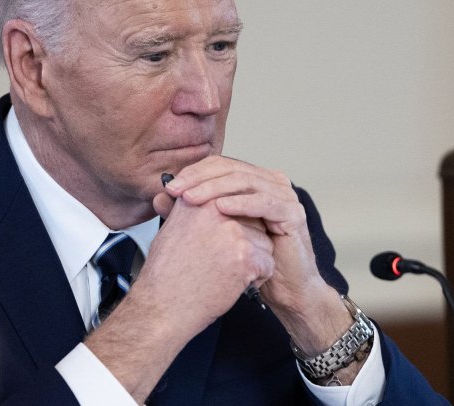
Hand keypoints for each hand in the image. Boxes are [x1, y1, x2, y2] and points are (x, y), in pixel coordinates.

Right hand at [136, 195, 275, 338]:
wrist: (163, 305)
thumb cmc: (165, 273)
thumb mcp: (171, 228)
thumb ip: (190, 210)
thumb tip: (197, 196)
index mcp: (198, 199)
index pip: (235, 200)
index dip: (236, 223)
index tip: (228, 239)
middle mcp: (215, 210)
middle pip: (253, 219)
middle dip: (247, 240)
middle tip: (224, 260)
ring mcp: (232, 232)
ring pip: (264, 242)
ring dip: (253, 260)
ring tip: (227, 273)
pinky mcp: (244, 256)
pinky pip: (267, 263)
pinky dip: (256, 278)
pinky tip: (234, 284)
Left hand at [153, 157, 358, 358]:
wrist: (282, 288)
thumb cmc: (248, 260)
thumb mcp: (214, 231)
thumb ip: (188, 212)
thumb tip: (159, 197)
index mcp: (252, 180)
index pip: (219, 165)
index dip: (193, 172)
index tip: (170, 187)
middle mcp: (270, 182)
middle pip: (231, 168)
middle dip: (199, 179)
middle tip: (177, 191)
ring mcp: (284, 195)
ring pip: (245, 181)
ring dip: (215, 188)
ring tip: (191, 199)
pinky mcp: (294, 213)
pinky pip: (265, 202)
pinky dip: (241, 203)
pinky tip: (221, 208)